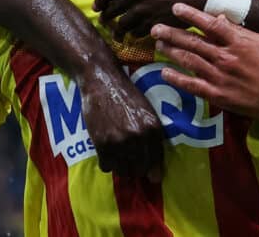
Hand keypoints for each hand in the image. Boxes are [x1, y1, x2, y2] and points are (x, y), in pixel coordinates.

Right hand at [78, 65, 164, 180]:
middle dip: (135, 169)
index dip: (153, 171)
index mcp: (154, 128)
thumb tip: (155, 177)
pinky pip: (106, 166)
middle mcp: (139, 136)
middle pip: (139, 170)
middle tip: (129, 160)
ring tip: (118, 155)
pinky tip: (107, 150)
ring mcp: (120, 141)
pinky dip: (106, 162)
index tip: (150, 176)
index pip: (156, 161)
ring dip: (121, 167)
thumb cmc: (126, 95)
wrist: (102, 80)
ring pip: (123, 171)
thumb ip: (152, 139)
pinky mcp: (102, 143)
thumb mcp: (147, 112)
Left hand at [93, 0, 215, 37]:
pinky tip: (134, 34)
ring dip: (118, 30)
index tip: (97, 7)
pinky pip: (136, 33)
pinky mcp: (153, 24)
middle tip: (105, 21)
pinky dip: (133, 34)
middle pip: (112, 10)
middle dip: (106, 18)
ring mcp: (143, 11)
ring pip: (122, 25)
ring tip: (118, 33)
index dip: (100, 1)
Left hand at [151, 3, 258, 126]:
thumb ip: (238, 31)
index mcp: (238, 43)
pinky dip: (176, 78)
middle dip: (172, 33)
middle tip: (155, 27)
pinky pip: (191, 85)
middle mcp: (226, 58)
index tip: (176, 7)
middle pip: (193, 42)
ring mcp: (220, 78)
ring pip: (189, 61)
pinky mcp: (217, 95)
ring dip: (171, 51)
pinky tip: (164, 72)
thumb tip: (219, 18)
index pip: (210, 24)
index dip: (191, 15)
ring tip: (159, 43)